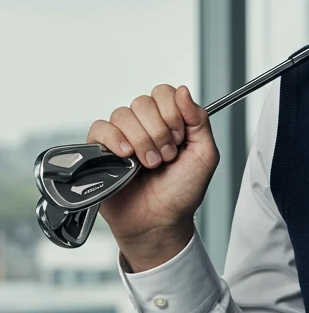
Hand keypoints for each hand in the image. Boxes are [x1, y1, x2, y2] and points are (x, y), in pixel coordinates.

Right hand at [89, 84, 219, 245]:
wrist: (160, 222)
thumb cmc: (182, 192)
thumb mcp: (204, 155)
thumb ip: (199, 120)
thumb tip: (183, 90)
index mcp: (168, 121)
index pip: (164, 93)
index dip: (173, 113)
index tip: (180, 138)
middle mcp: (144, 125)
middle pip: (143, 102)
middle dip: (159, 132)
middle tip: (166, 156)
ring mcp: (122, 136)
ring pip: (123, 114)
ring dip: (141, 140)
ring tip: (149, 164)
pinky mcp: (101, 150)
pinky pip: (100, 128)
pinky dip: (114, 140)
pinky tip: (127, 157)